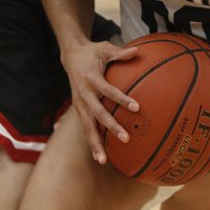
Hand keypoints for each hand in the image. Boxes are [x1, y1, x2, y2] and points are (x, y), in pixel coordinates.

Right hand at [62, 40, 139, 163]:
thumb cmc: (92, 52)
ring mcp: (79, 103)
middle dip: (111, 127)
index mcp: (91, 78)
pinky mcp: (78, 109)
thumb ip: (121, 53)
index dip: (122, 99)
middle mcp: (83, 94)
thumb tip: (138, 51)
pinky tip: (98, 156)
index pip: (109, 91)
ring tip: (103, 160)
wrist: (70, 56)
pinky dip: (90, 141)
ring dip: (95, 143)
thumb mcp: (105, 48)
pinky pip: (85, 127)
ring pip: (87, 126)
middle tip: (125, 138)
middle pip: (97, 113)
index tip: (136, 107)